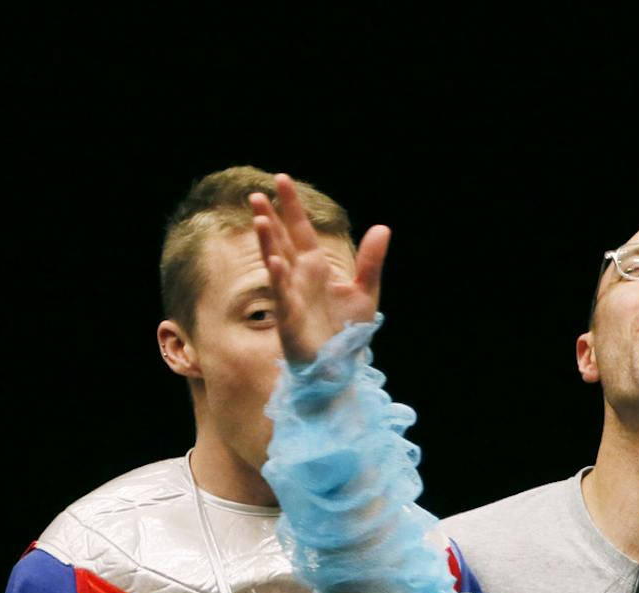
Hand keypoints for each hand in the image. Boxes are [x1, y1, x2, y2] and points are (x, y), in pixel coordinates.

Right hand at [248, 172, 390, 366]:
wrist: (341, 367)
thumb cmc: (347, 331)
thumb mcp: (366, 291)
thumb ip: (371, 261)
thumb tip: (382, 228)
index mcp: (315, 268)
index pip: (300, 231)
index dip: (291, 207)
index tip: (280, 180)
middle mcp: (300, 279)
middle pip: (281, 242)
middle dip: (269, 219)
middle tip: (256, 194)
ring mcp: (292, 297)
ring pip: (276, 264)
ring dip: (267, 243)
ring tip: (259, 219)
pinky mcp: (290, 320)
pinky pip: (283, 296)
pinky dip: (279, 279)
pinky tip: (275, 262)